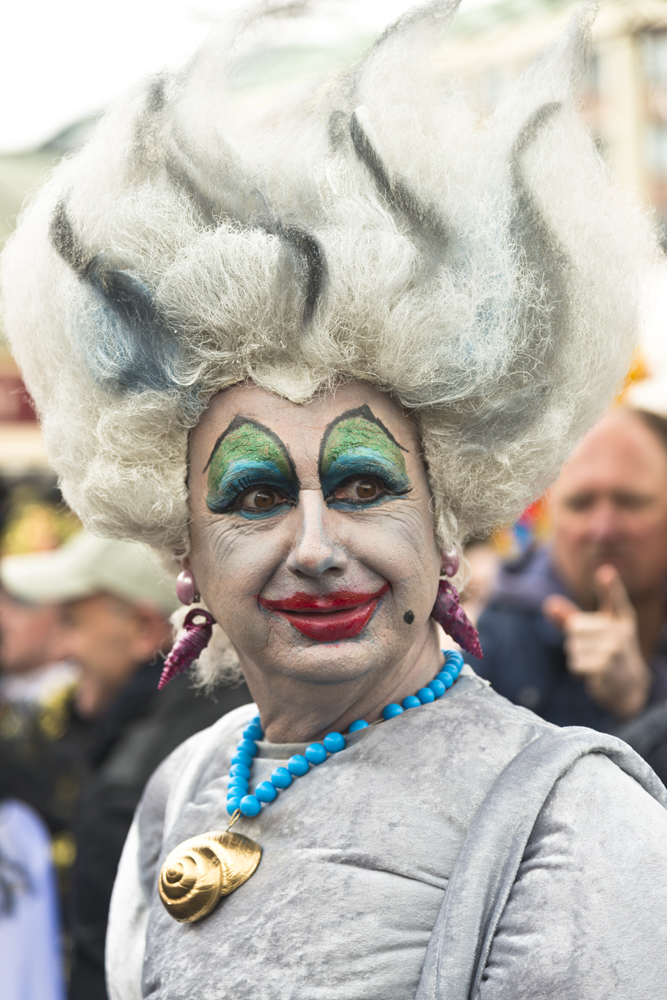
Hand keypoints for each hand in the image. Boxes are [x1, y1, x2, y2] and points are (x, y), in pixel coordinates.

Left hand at [542, 565, 651, 719]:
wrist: (628, 686)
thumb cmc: (607, 652)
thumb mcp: (593, 632)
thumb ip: (570, 617)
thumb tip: (548, 604)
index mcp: (621, 618)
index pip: (616, 598)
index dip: (610, 585)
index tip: (605, 572)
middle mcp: (621, 631)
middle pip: (574, 627)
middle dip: (575, 641)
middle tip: (593, 650)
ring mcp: (615, 648)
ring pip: (572, 646)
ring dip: (577, 657)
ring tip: (595, 662)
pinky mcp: (606, 665)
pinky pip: (574, 663)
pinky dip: (578, 670)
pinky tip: (594, 673)